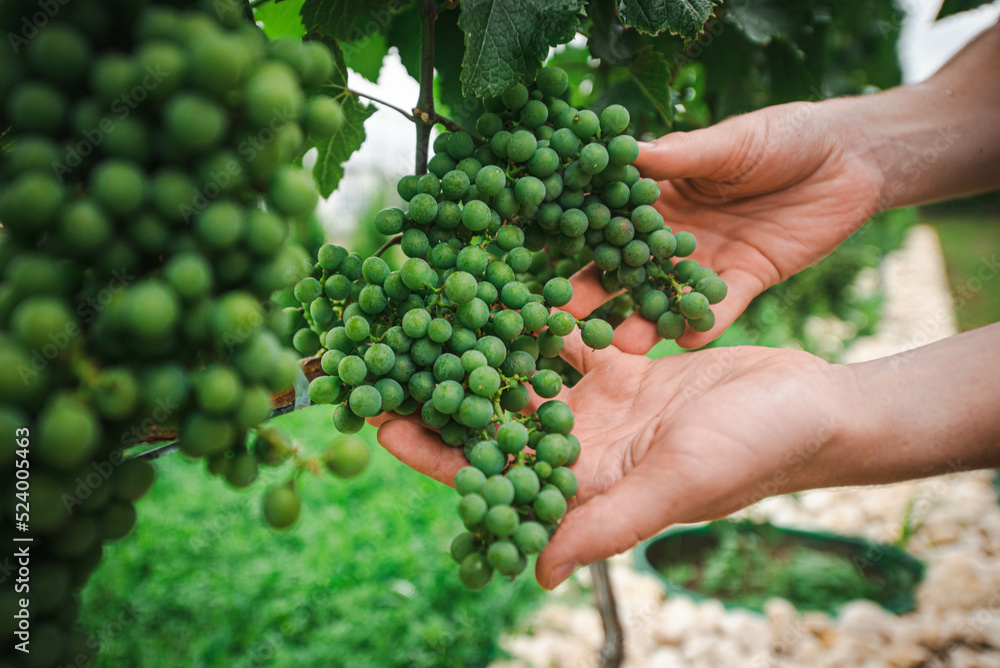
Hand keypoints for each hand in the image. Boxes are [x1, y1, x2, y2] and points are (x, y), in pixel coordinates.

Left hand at [371, 331, 849, 588]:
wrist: (818, 404)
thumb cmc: (758, 450)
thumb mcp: (679, 486)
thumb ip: (606, 524)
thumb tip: (535, 570)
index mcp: (588, 487)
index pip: (496, 474)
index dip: (438, 453)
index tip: (380, 423)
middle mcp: (585, 450)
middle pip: (497, 423)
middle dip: (443, 394)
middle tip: (384, 358)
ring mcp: (603, 407)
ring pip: (526, 377)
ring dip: (480, 348)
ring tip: (428, 311)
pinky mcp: (625, 368)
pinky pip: (569, 339)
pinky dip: (536, 317)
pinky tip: (498, 285)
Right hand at [566, 101, 883, 352]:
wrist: (851, 158)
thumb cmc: (784, 135)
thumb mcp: (731, 142)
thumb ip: (682, 155)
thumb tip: (622, 149)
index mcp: (661, 194)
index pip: (609, 220)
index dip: (578, 238)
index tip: (544, 259)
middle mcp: (674, 234)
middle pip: (626, 268)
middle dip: (596, 293)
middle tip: (565, 318)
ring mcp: (706, 261)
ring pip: (665, 296)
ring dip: (643, 321)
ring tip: (621, 344)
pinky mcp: (744, 282)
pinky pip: (719, 309)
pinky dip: (703, 323)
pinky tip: (684, 341)